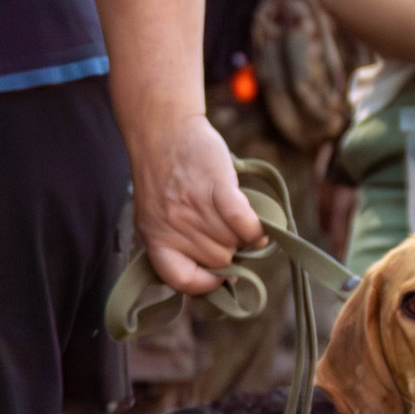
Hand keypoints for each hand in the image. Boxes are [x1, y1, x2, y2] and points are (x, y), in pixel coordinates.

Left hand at [132, 111, 263, 294]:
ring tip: (238, 219)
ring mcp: (195, 208)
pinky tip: (259, 227)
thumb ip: (180, 246)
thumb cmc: (166, 176)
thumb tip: (225, 278)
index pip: (183, 280)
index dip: (206, 283)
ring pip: (234, 243)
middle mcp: (173, 227)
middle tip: (228, 231)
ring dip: (244, 236)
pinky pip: (244, 223)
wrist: (163, 130)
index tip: (218, 275)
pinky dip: (256, 229)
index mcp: (155, 239)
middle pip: (219, 261)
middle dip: (229, 251)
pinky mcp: (217, 187)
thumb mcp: (159, 217)